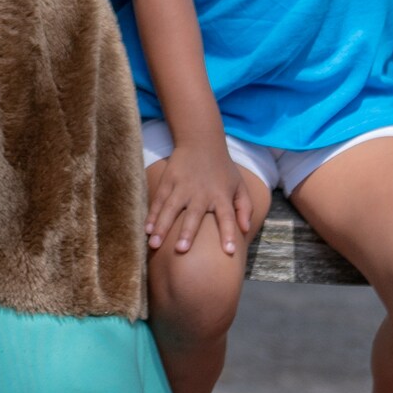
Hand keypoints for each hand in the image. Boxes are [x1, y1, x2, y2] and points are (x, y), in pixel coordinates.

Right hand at [143, 135, 268, 259]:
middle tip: (181, 250)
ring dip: (162, 226)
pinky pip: (159, 200)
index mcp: (221, 196)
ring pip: (171, 209)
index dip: (229, 233)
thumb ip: (245, 208)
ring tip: (153, 244)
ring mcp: (183, 186)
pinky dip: (152, 214)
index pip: (227, 216)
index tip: (230, 251)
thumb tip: (246, 229)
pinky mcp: (169, 180)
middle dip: (187, 232)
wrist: (201, 141)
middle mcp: (201, 193)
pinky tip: (146, 229)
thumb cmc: (223, 169)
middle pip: (194, 214)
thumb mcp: (240, 185)